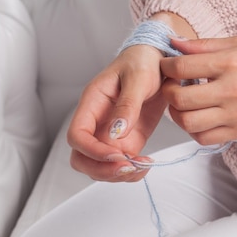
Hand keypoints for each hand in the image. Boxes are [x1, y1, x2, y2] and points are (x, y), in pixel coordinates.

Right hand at [67, 45, 165, 181]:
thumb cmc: (143, 62)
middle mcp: (97, 122)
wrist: (159, 61)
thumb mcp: (138, 77)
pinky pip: (121, 164)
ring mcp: (111, 134)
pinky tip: (146, 164)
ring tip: (143, 166)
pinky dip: (132, 172)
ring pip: (100, 166)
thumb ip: (128, 104)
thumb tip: (117, 132)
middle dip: (102, 169)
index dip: (92, 150)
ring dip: (118, 175)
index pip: (77, 135)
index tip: (117, 154)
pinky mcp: (128, 140)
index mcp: (92, 103)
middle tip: (129, 167)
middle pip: (81, 158)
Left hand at [160, 37, 236, 144]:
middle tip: (172, 85)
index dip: (166, 66)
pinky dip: (193, 130)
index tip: (167, 66)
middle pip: (180, 98)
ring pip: (188, 122)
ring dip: (177, 113)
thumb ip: (204, 45)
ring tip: (183, 103)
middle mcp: (231, 91)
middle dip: (167, 91)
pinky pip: (204, 138)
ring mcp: (235, 115)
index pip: (182, 67)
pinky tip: (198, 117)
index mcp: (230, 63)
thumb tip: (174, 43)